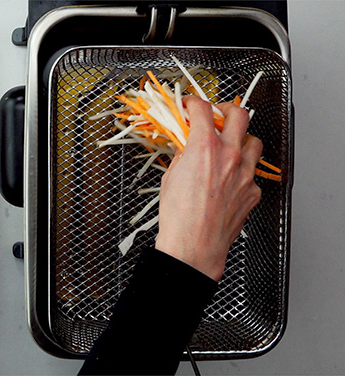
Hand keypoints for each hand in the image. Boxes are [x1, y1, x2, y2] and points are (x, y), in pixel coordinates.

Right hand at [155, 96, 261, 280]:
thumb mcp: (170, 177)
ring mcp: (245, 173)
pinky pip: (253, 172)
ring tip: (230, 144)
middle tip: (216, 114)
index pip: (202, 110)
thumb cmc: (179, 217)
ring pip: (254, 141)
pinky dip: (242, 170)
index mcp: (205, 148)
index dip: (192, 102)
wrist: (193, 246)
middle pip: (238, 114)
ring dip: (241, 138)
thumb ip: (182, 156)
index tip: (189, 105)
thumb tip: (186, 148)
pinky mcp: (252, 192)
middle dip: (225, 109)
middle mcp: (230, 156)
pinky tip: (230, 178)